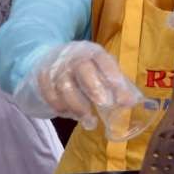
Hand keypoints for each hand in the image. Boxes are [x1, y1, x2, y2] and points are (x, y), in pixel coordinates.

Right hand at [13, 41, 143, 129]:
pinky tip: (72, 116)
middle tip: (105, 105)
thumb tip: (131, 102)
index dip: (113, 76)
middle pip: (82, 69)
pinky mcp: (42, 80)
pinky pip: (51, 97)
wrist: (48, 58)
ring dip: (79, 107)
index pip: (104, 60)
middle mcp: (73, 56)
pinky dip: (62, 109)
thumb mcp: (99, 67)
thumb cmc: (83, 67)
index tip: (123, 97)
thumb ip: (115, 83)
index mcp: (92, 52)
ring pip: (65, 86)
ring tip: (90, 122)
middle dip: (94, 88)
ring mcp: (55, 67)